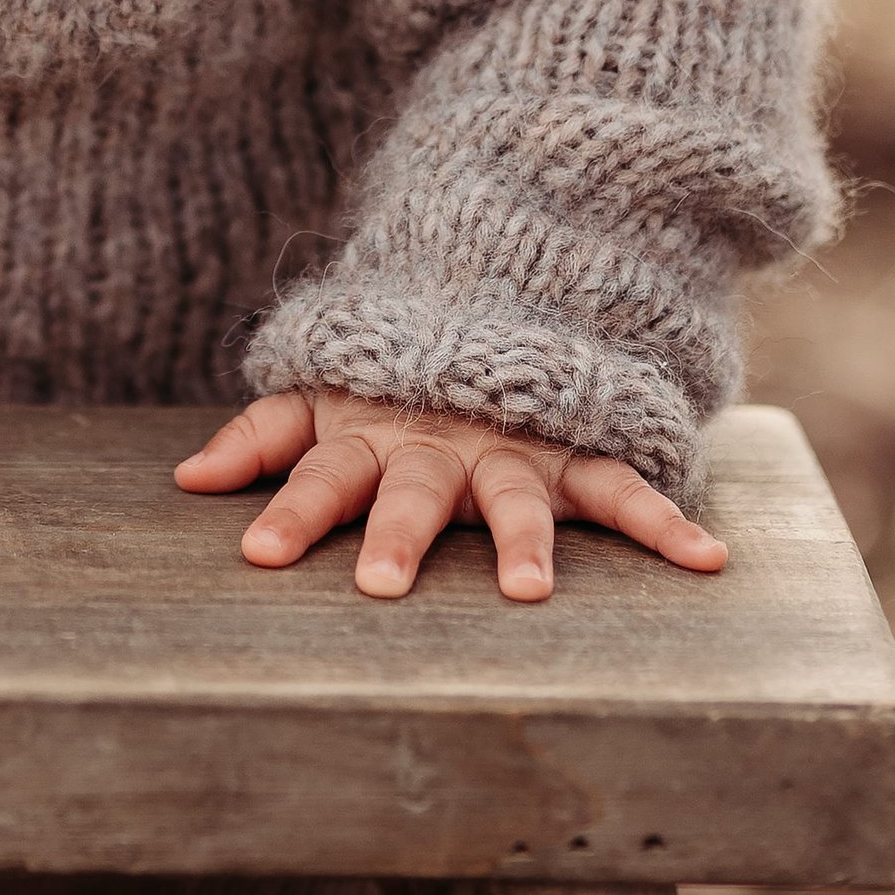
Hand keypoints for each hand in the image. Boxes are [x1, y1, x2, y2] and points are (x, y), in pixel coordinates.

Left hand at [175, 388, 725, 602]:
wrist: (490, 300)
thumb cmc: (386, 379)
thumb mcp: (320, 395)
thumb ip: (260, 435)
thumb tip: (186, 480)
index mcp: (372, 437)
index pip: (321, 476)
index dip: (288, 512)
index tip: (258, 553)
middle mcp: (440, 445)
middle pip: (414, 492)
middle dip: (396, 535)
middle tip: (378, 584)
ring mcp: (509, 447)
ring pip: (517, 497)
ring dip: (523, 542)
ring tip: (528, 594)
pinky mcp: (573, 451)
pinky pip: (623, 486)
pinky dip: (666, 522)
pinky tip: (708, 560)